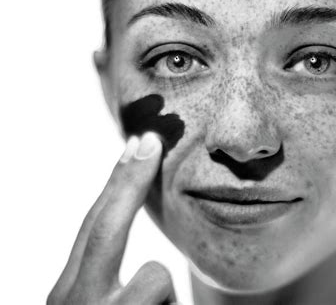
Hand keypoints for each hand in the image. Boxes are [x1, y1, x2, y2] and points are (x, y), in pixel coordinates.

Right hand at [48, 133, 177, 304]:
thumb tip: (149, 249)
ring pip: (155, 275)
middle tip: (151, 140)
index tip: (137, 145)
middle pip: (104, 228)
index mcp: (69, 293)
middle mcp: (73, 302)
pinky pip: (174, 303)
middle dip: (129, 180)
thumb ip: (109, 278)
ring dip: (166, 296)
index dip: (117, 185)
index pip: (93, 227)